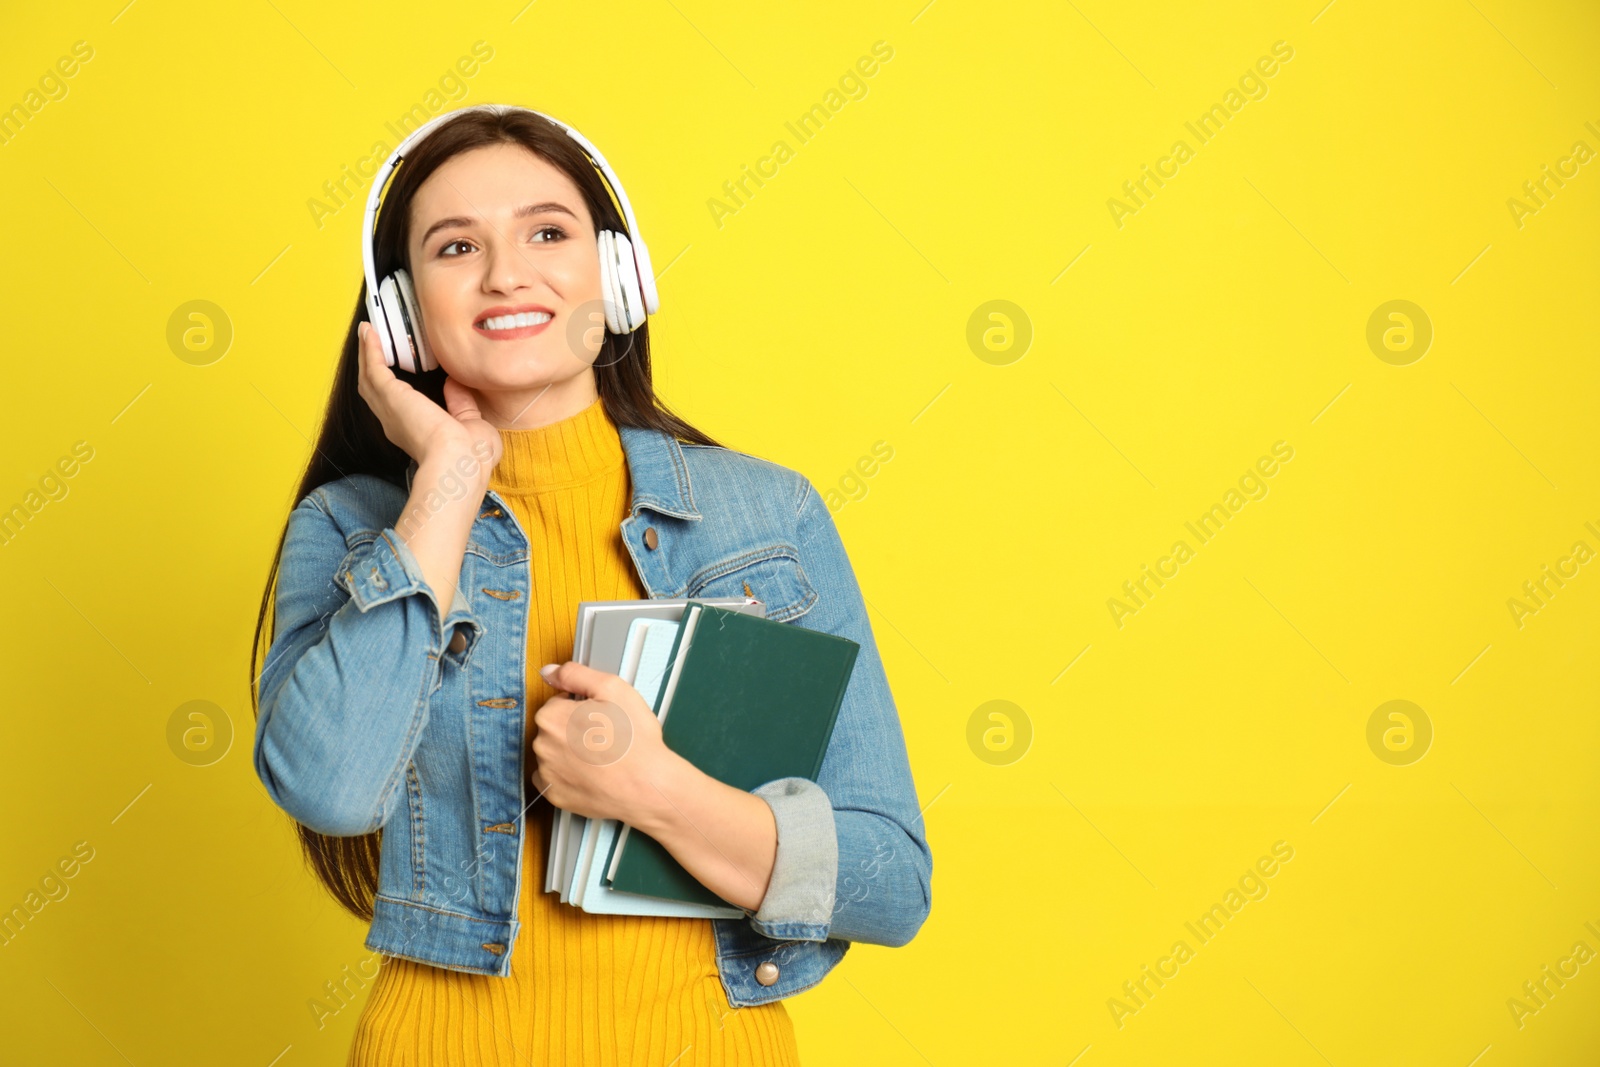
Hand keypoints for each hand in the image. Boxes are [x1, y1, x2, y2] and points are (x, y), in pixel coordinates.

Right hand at [355, 319, 501, 472]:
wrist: (461, 463)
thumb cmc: (471, 457)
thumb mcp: (472, 425)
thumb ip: (461, 404)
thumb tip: (454, 383)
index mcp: (414, 433)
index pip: (398, 407)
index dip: (393, 387)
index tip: (395, 367)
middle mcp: (395, 423)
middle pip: (375, 389)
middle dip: (371, 365)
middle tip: (371, 341)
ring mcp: (389, 409)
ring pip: (369, 377)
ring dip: (366, 353)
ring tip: (367, 332)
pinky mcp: (390, 396)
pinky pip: (374, 367)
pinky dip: (370, 349)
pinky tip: (369, 332)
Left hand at [529, 661, 680, 823]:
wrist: (647, 785)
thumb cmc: (634, 740)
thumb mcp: (613, 689)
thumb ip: (576, 674)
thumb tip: (551, 671)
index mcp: (551, 716)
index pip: (557, 702)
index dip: (581, 707)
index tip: (600, 716)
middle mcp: (542, 745)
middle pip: (554, 728)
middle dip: (574, 729)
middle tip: (605, 735)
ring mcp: (547, 773)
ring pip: (554, 753)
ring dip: (571, 752)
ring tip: (601, 756)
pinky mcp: (555, 794)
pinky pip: (555, 779)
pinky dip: (569, 775)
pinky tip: (591, 773)